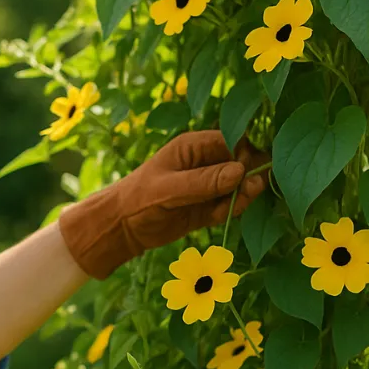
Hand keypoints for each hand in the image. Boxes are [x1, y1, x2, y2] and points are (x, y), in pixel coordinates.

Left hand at [58, 129, 269, 279]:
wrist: (121, 227)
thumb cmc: (138, 199)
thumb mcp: (169, 189)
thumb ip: (204, 181)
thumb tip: (240, 171)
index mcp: (193, 146)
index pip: (232, 141)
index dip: (244, 155)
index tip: (245, 173)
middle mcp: (205, 162)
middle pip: (241, 163)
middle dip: (247, 178)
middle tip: (247, 192)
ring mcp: (208, 185)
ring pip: (239, 186)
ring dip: (241, 197)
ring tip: (229, 208)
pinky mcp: (208, 206)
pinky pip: (230, 205)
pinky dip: (230, 211)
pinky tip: (218, 217)